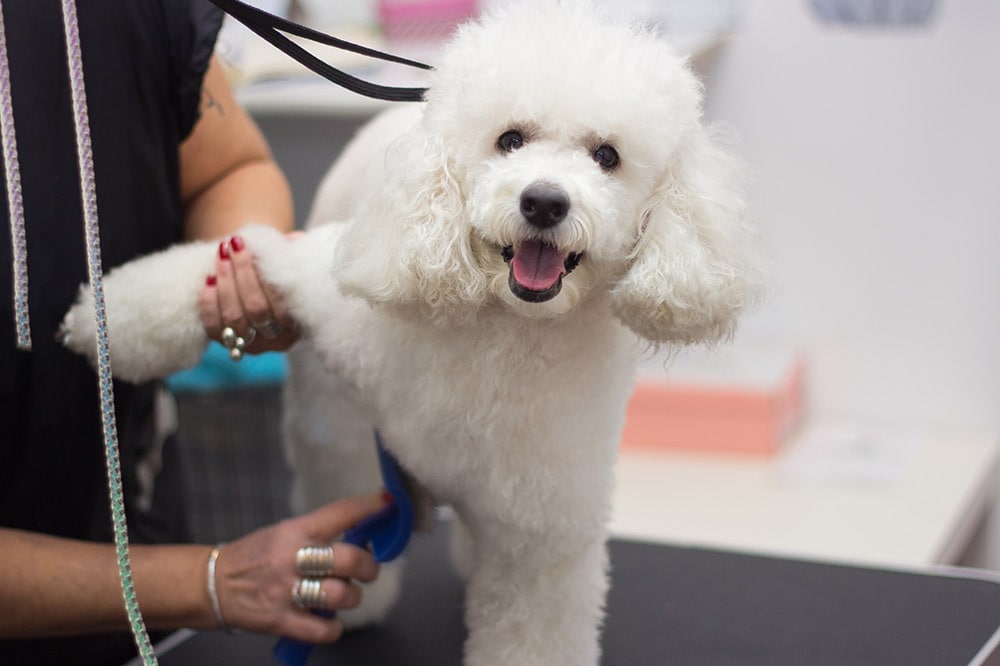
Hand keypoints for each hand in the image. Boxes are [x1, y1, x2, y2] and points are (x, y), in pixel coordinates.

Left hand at [198, 234, 299, 356]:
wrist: (261, 291)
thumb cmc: (281, 277)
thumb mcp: (292, 267)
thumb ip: (294, 256)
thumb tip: (294, 239)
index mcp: (298, 325)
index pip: (283, 305)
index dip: (267, 276)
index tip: (254, 246)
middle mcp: (277, 341)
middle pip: (257, 310)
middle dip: (243, 273)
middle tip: (233, 245)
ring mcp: (251, 345)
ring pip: (234, 317)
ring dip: (225, 282)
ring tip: (221, 254)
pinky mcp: (226, 344)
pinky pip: (214, 327)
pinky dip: (209, 303)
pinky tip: (209, 279)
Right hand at [212, 493, 389, 641]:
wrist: (212, 584)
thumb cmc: (255, 556)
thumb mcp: (285, 532)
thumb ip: (320, 533)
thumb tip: (363, 533)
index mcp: (295, 531)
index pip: (341, 513)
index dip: (370, 507)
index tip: (388, 504)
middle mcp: (293, 558)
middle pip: (348, 559)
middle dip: (368, 565)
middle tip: (367, 569)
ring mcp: (287, 591)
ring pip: (340, 595)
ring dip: (352, 597)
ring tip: (346, 595)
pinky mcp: (281, 621)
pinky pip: (323, 630)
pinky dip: (333, 628)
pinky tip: (328, 620)